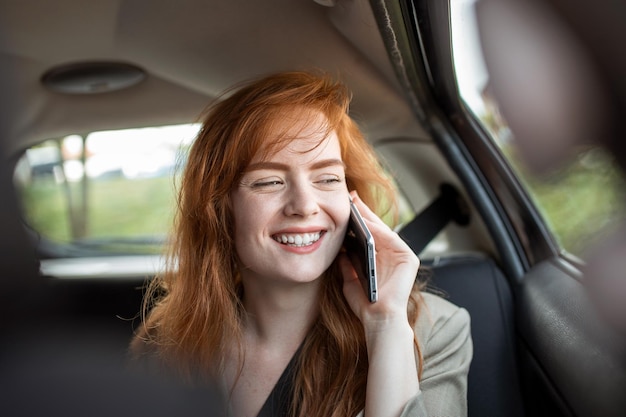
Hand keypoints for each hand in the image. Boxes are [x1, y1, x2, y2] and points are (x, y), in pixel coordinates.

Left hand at [338, 191, 419, 328]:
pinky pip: (392, 240)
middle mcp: (392, 256)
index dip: (358, 220)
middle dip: (364, 212)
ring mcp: (402, 257)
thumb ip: (346, 265)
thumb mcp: (349, 280)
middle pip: (377, 229)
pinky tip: (367, 221)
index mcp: (379, 260)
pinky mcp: (409, 260)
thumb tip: (340, 250)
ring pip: (384, 231)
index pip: (368, 235)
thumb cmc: (364, 304)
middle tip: (351, 196)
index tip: (345, 206)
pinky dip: (380, 230)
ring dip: (370, 217)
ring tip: (356, 204)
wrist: (378, 319)